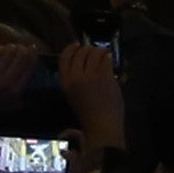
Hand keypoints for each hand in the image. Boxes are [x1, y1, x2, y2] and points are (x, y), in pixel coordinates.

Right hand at [53, 35, 126, 158]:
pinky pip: (106, 59)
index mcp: (65, 83)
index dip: (71, 48)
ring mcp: (91, 76)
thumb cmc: (88, 114)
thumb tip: (82, 59)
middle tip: (93, 53)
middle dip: (88, 49)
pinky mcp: (105, 76)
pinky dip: (108, 57)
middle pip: (80, 52)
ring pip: (94, 52)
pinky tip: (109, 59)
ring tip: (102, 56)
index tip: (77, 46)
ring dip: (99, 51)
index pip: (64, 57)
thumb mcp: (74, 95)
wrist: (101, 126)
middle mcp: (76, 77)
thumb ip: (75, 79)